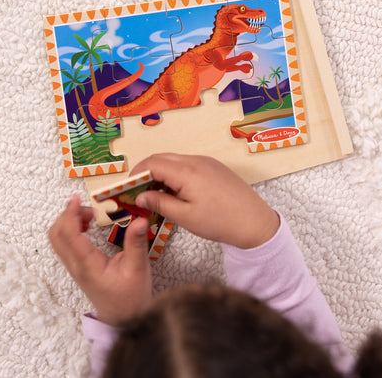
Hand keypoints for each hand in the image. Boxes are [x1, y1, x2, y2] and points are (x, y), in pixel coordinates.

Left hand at [47, 194, 152, 325]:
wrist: (123, 320)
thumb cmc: (130, 297)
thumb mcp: (138, 269)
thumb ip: (136, 244)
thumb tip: (140, 220)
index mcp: (87, 266)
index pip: (69, 235)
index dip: (70, 214)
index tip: (76, 199)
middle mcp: (76, 266)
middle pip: (56, 235)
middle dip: (67, 215)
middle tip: (87, 207)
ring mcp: (74, 268)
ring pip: (57, 239)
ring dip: (68, 222)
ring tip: (89, 216)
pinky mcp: (77, 268)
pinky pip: (64, 245)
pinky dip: (70, 230)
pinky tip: (87, 226)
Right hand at [131, 153, 279, 248]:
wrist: (255, 222)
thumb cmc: (221, 222)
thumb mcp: (185, 217)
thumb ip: (160, 203)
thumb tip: (141, 195)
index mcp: (186, 171)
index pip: (152, 164)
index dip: (136, 174)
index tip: (126, 188)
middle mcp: (195, 160)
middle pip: (161, 158)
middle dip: (145, 172)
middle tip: (136, 191)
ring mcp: (206, 162)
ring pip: (174, 161)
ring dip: (160, 173)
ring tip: (154, 194)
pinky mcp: (213, 167)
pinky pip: (187, 164)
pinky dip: (174, 174)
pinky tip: (174, 192)